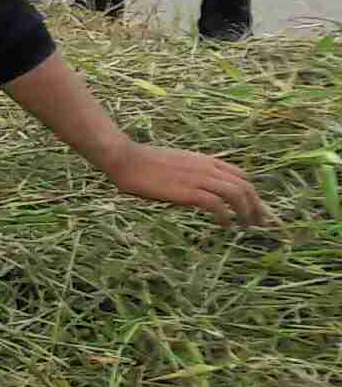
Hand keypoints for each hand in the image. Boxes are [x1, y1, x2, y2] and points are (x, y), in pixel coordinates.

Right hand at [101, 140, 272, 224]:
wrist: (125, 159)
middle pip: (245, 186)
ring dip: (247, 212)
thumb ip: (192, 173)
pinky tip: (225, 226)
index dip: (252, 194)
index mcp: (205, 161)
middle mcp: (207, 168)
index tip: (255, 209)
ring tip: (247, 227)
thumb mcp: (176, 164)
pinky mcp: (188, 191)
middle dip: (257, 206)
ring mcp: (199, 178)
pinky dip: (225, 217)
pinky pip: (217, 204)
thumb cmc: (143, 163)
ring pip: (237, 194)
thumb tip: (199, 187)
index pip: (241, 176)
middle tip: (259, 223)